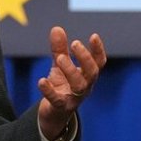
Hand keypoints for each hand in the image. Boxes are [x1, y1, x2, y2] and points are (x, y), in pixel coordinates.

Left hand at [37, 26, 106, 140]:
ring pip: (78, 86)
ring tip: (60, 58)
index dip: (98, 50)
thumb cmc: (62, 85)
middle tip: (75, 43)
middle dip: (85, 58)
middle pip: (91, 73)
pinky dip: (49, 91)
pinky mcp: (61, 107)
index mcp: (87, 75)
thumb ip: (59, 49)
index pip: (98, 62)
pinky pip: (57, 100)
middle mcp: (85, 86)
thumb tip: (57, 28)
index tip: (93, 36)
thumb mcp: (60, 65)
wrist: (53, 113)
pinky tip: (41, 81)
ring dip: (70, 70)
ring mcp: (74, 98)